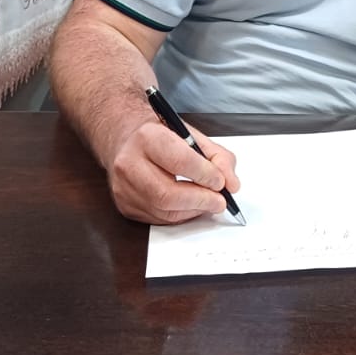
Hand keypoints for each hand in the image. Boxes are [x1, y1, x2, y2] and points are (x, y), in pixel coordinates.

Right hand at [106, 118, 240, 224]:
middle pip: (168, 194)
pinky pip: (158, 219)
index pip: (180, 162)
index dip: (205, 175)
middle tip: (220, 201)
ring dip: (193, 210)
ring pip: (164, 211)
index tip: (221, 182)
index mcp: (147, 137)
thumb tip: (231, 184)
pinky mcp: (125, 206)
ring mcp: (124, 188)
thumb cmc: (160, 136)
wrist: (125, 139)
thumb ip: (217, 157)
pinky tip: (190, 206)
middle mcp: (129, 163)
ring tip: (208, 202)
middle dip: (201, 200)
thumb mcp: (191, 135)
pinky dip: (180, 215)